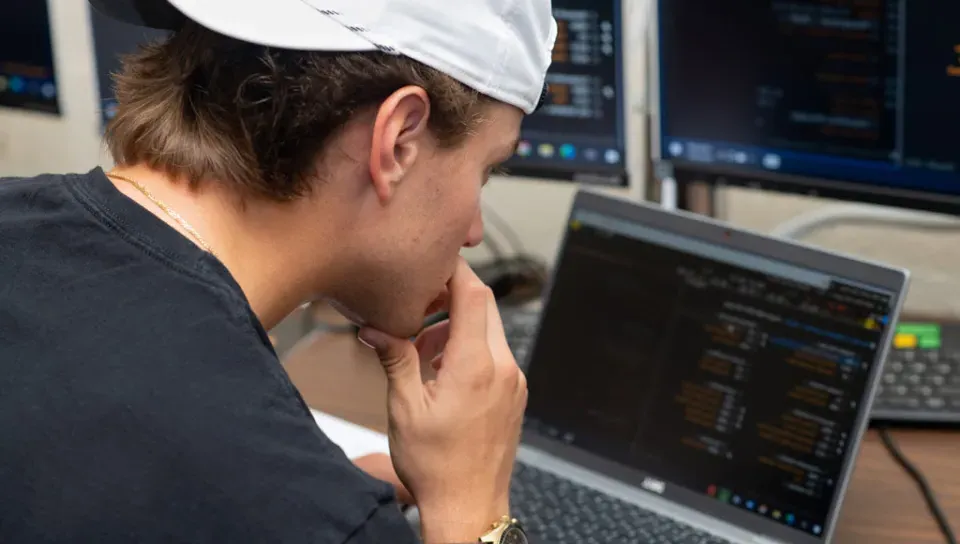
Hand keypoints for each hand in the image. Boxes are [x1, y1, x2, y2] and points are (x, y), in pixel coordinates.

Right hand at [357, 258, 526, 542]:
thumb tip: (374, 327)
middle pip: (484, 307)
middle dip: (451, 298)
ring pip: (490, 331)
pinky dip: (470, 349)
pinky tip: (442, 371)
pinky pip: (496, 355)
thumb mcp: (404, 409)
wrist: (469, 506)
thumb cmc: (436, 465)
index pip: (473, 295)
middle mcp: (503, 368)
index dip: (454, 271)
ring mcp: (514, 382)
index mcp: (476, 365)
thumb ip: (394, 359)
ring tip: (422, 350)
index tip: (433, 262)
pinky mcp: (514, 394)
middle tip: (418, 304)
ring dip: (457, 327)